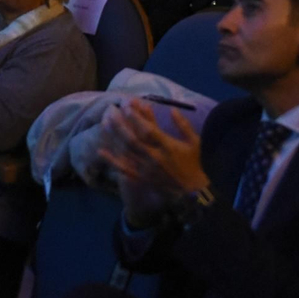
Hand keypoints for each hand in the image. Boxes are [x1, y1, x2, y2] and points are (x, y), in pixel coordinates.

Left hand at [97, 99, 208, 227]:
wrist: (196, 192)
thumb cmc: (197, 164)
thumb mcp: (195, 142)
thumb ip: (183, 125)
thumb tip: (171, 109)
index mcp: (168, 147)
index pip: (148, 130)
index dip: (136, 117)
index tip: (127, 105)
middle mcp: (154, 157)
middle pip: (132, 139)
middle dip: (120, 124)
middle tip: (112, 111)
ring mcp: (147, 169)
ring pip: (126, 152)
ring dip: (114, 137)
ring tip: (104, 123)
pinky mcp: (143, 178)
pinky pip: (125, 169)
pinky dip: (112, 160)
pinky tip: (101, 151)